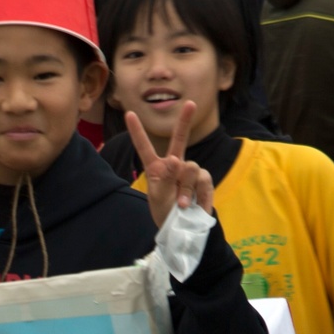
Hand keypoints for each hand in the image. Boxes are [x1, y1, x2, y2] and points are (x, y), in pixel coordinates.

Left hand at [125, 101, 214, 228]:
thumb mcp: (159, 198)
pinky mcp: (203, 181)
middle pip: (180, 139)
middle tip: (191, 103)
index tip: (128, 114)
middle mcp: (173, 165)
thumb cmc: (165, 213)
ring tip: (181, 205)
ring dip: (187, 189)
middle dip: (185, 121)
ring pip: (192, 168)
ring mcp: (189, 172)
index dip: (137, 131)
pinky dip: (201, 196)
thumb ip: (166, 179)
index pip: (144, 147)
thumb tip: (175, 159)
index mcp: (156, 168)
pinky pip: (204, 181)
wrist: (183, 229)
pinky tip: (197, 207)